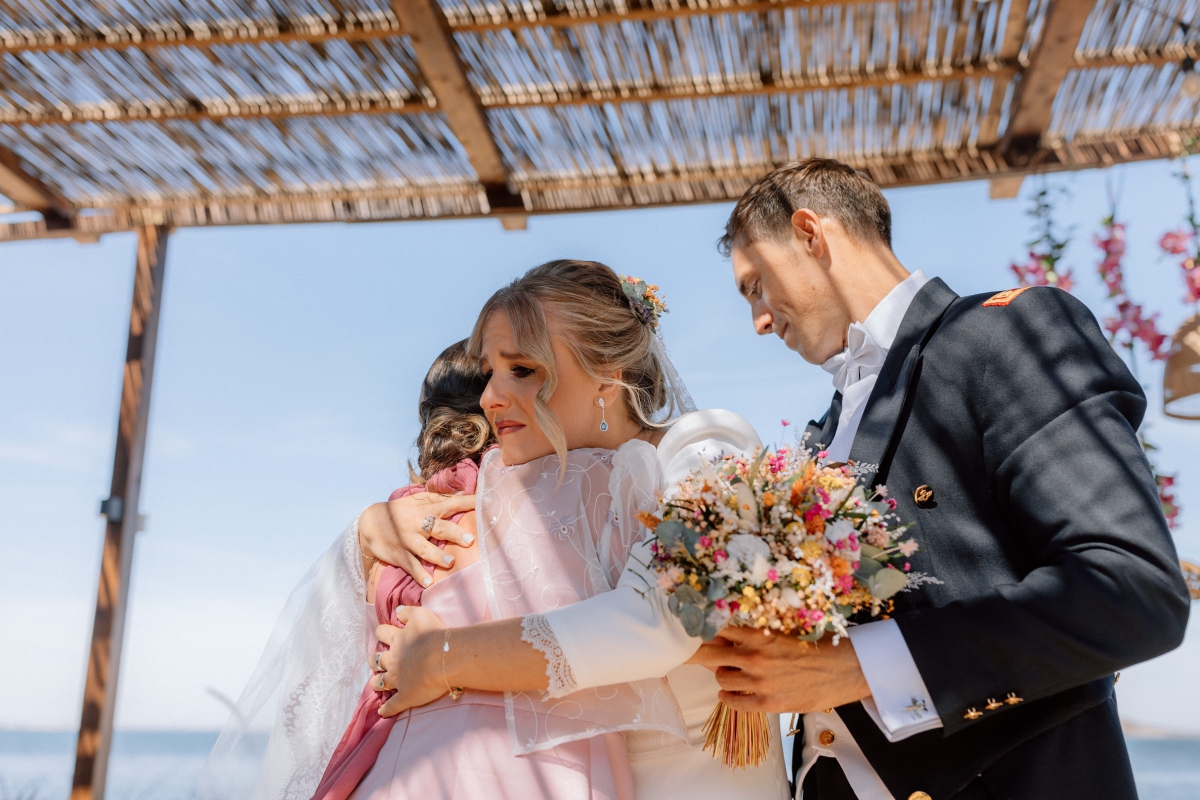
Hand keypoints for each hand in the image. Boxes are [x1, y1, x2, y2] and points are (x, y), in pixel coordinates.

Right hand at [359, 493, 475, 586]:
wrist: (369, 523)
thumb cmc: (401, 512)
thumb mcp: (418, 501)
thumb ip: (440, 499)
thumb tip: (464, 493)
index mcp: (427, 509)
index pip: (450, 503)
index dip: (467, 502)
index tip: (485, 502)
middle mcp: (418, 523)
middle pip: (438, 527)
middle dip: (453, 533)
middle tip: (469, 540)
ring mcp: (407, 540)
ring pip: (423, 548)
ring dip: (437, 555)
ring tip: (450, 563)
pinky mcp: (398, 554)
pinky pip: (409, 565)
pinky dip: (418, 574)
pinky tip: (428, 583)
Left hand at [375, 606, 447, 715]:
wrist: (443, 658)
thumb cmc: (434, 634)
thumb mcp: (421, 614)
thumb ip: (407, 612)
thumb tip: (397, 611)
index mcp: (398, 640)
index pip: (383, 633)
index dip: (382, 633)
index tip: (383, 633)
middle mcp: (393, 660)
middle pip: (376, 660)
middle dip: (375, 660)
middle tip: (377, 661)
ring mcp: (397, 680)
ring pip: (379, 682)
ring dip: (377, 682)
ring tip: (377, 683)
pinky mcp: (404, 697)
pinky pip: (391, 706)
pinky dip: (386, 710)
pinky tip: (382, 712)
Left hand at [690, 627, 870, 712]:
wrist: (847, 669)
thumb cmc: (819, 645)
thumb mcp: (787, 628)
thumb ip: (759, 631)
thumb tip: (731, 632)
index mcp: (760, 634)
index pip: (719, 630)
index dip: (710, 632)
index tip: (705, 634)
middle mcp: (755, 658)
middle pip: (710, 655)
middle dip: (702, 653)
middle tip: (699, 653)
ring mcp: (760, 683)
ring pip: (721, 678)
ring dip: (722, 674)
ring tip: (730, 672)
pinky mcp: (769, 704)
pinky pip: (735, 703)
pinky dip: (727, 697)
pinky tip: (727, 694)